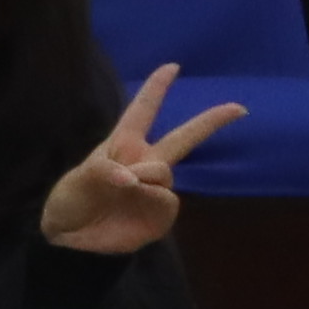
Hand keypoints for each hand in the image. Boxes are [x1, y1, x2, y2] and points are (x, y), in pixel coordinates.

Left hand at [41, 64, 243, 257]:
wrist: (73, 242)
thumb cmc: (71, 203)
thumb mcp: (76, 182)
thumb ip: (102, 172)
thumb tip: (132, 177)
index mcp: (121, 145)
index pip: (142, 110)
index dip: (156, 88)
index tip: (172, 67)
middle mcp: (144, 162)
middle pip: (183, 137)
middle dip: (210, 122)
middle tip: (238, 108)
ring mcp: (156, 188)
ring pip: (164, 171)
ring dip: (146, 175)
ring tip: (123, 187)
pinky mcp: (162, 212)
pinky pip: (166, 197)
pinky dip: (150, 196)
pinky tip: (134, 203)